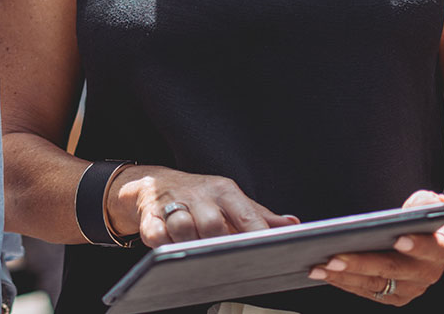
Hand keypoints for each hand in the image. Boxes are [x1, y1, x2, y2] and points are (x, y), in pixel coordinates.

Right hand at [106, 164, 298, 247]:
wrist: (154, 183)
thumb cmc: (200, 196)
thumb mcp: (230, 200)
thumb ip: (260, 216)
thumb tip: (293, 225)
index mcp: (223, 190)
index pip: (246, 214)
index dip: (257, 235)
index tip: (269, 253)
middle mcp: (199, 194)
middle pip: (213, 223)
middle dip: (218, 244)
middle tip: (225, 260)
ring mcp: (172, 203)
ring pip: (184, 227)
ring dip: (190, 244)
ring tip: (196, 256)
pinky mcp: (150, 215)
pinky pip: (156, 233)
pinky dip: (163, 243)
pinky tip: (170, 247)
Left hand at [306, 190, 443, 304]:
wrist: (442, 240)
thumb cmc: (428, 218)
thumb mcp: (431, 202)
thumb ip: (425, 203)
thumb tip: (420, 206)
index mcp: (442, 247)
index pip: (433, 248)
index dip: (417, 245)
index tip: (399, 238)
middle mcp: (428, 272)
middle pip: (393, 269)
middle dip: (361, 263)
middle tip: (334, 257)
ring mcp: (411, 287)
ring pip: (376, 284)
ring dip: (345, 276)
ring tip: (319, 266)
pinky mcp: (396, 295)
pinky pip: (368, 291)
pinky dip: (345, 282)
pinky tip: (324, 272)